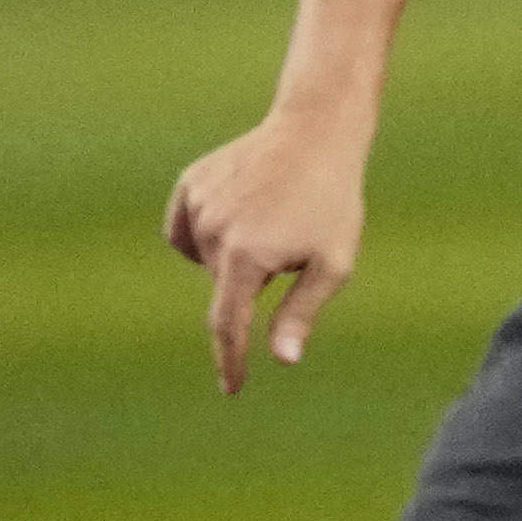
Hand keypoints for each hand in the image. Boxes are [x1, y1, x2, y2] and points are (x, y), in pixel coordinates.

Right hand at [165, 110, 369, 392]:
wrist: (315, 133)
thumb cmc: (333, 203)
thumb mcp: (333, 263)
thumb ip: (301, 311)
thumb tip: (281, 359)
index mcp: (246, 257)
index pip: (228, 324)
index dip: (230, 359)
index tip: (233, 387)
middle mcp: (212, 233)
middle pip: (226, 286)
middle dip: (254, 280)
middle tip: (291, 244)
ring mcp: (197, 205)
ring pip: (206, 257)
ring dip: (234, 254)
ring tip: (272, 219)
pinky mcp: (189, 184)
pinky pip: (188, 228)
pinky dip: (208, 233)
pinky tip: (241, 212)